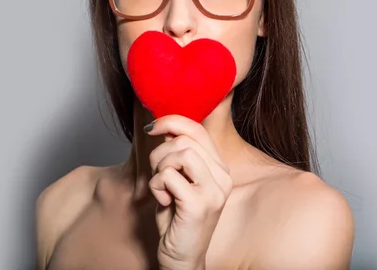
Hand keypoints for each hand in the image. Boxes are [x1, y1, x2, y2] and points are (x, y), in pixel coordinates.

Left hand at [146, 115, 232, 269]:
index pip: (198, 130)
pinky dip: (157, 186)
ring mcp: (214, 190)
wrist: (183, 258)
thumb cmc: (178, 220)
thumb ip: (178, 156)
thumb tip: (166, 127)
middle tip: (157, 174)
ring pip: (179, 153)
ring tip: (161, 187)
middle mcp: (223, 177)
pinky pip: (169, 176)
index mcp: (220, 168)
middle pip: (185, 140)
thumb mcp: (180, 182)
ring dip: (159, 168)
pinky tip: (164, 201)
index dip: (172, 121)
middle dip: (159, 153)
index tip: (153, 127)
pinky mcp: (199, 203)